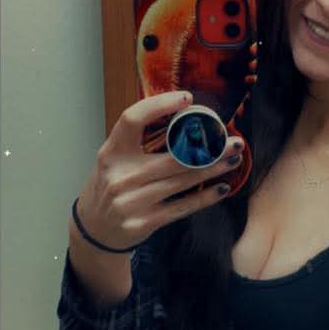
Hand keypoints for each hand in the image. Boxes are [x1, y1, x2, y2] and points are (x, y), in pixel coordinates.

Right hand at [75, 90, 244, 249]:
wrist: (95, 230)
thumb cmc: (111, 188)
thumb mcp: (114, 161)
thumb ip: (138, 143)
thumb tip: (183, 119)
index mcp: (111, 152)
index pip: (132, 119)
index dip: (159, 105)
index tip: (187, 99)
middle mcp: (120, 175)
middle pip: (172, 156)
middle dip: (209, 149)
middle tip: (232, 141)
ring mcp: (131, 201)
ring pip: (182, 181)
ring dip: (213, 170)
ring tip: (233, 159)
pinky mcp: (144, 222)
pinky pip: (182, 207)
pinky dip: (205, 197)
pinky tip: (222, 188)